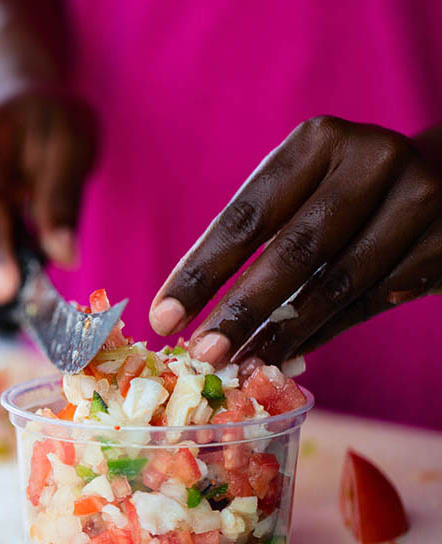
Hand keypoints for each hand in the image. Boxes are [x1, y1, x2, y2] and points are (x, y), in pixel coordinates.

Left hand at [150, 116, 441, 365]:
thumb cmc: (345, 189)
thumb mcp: (300, 189)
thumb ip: (259, 238)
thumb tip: (198, 314)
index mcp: (318, 141)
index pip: (246, 217)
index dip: (201, 272)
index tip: (163, 317)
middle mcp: (372, 161)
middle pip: (293, 251)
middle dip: (241, 310)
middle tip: (202, 354)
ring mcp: (418, 201)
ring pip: (336, 285)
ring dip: (282, 335)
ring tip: (242, 365)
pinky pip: (369, 303)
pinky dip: (323, 333)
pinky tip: (287, 355)